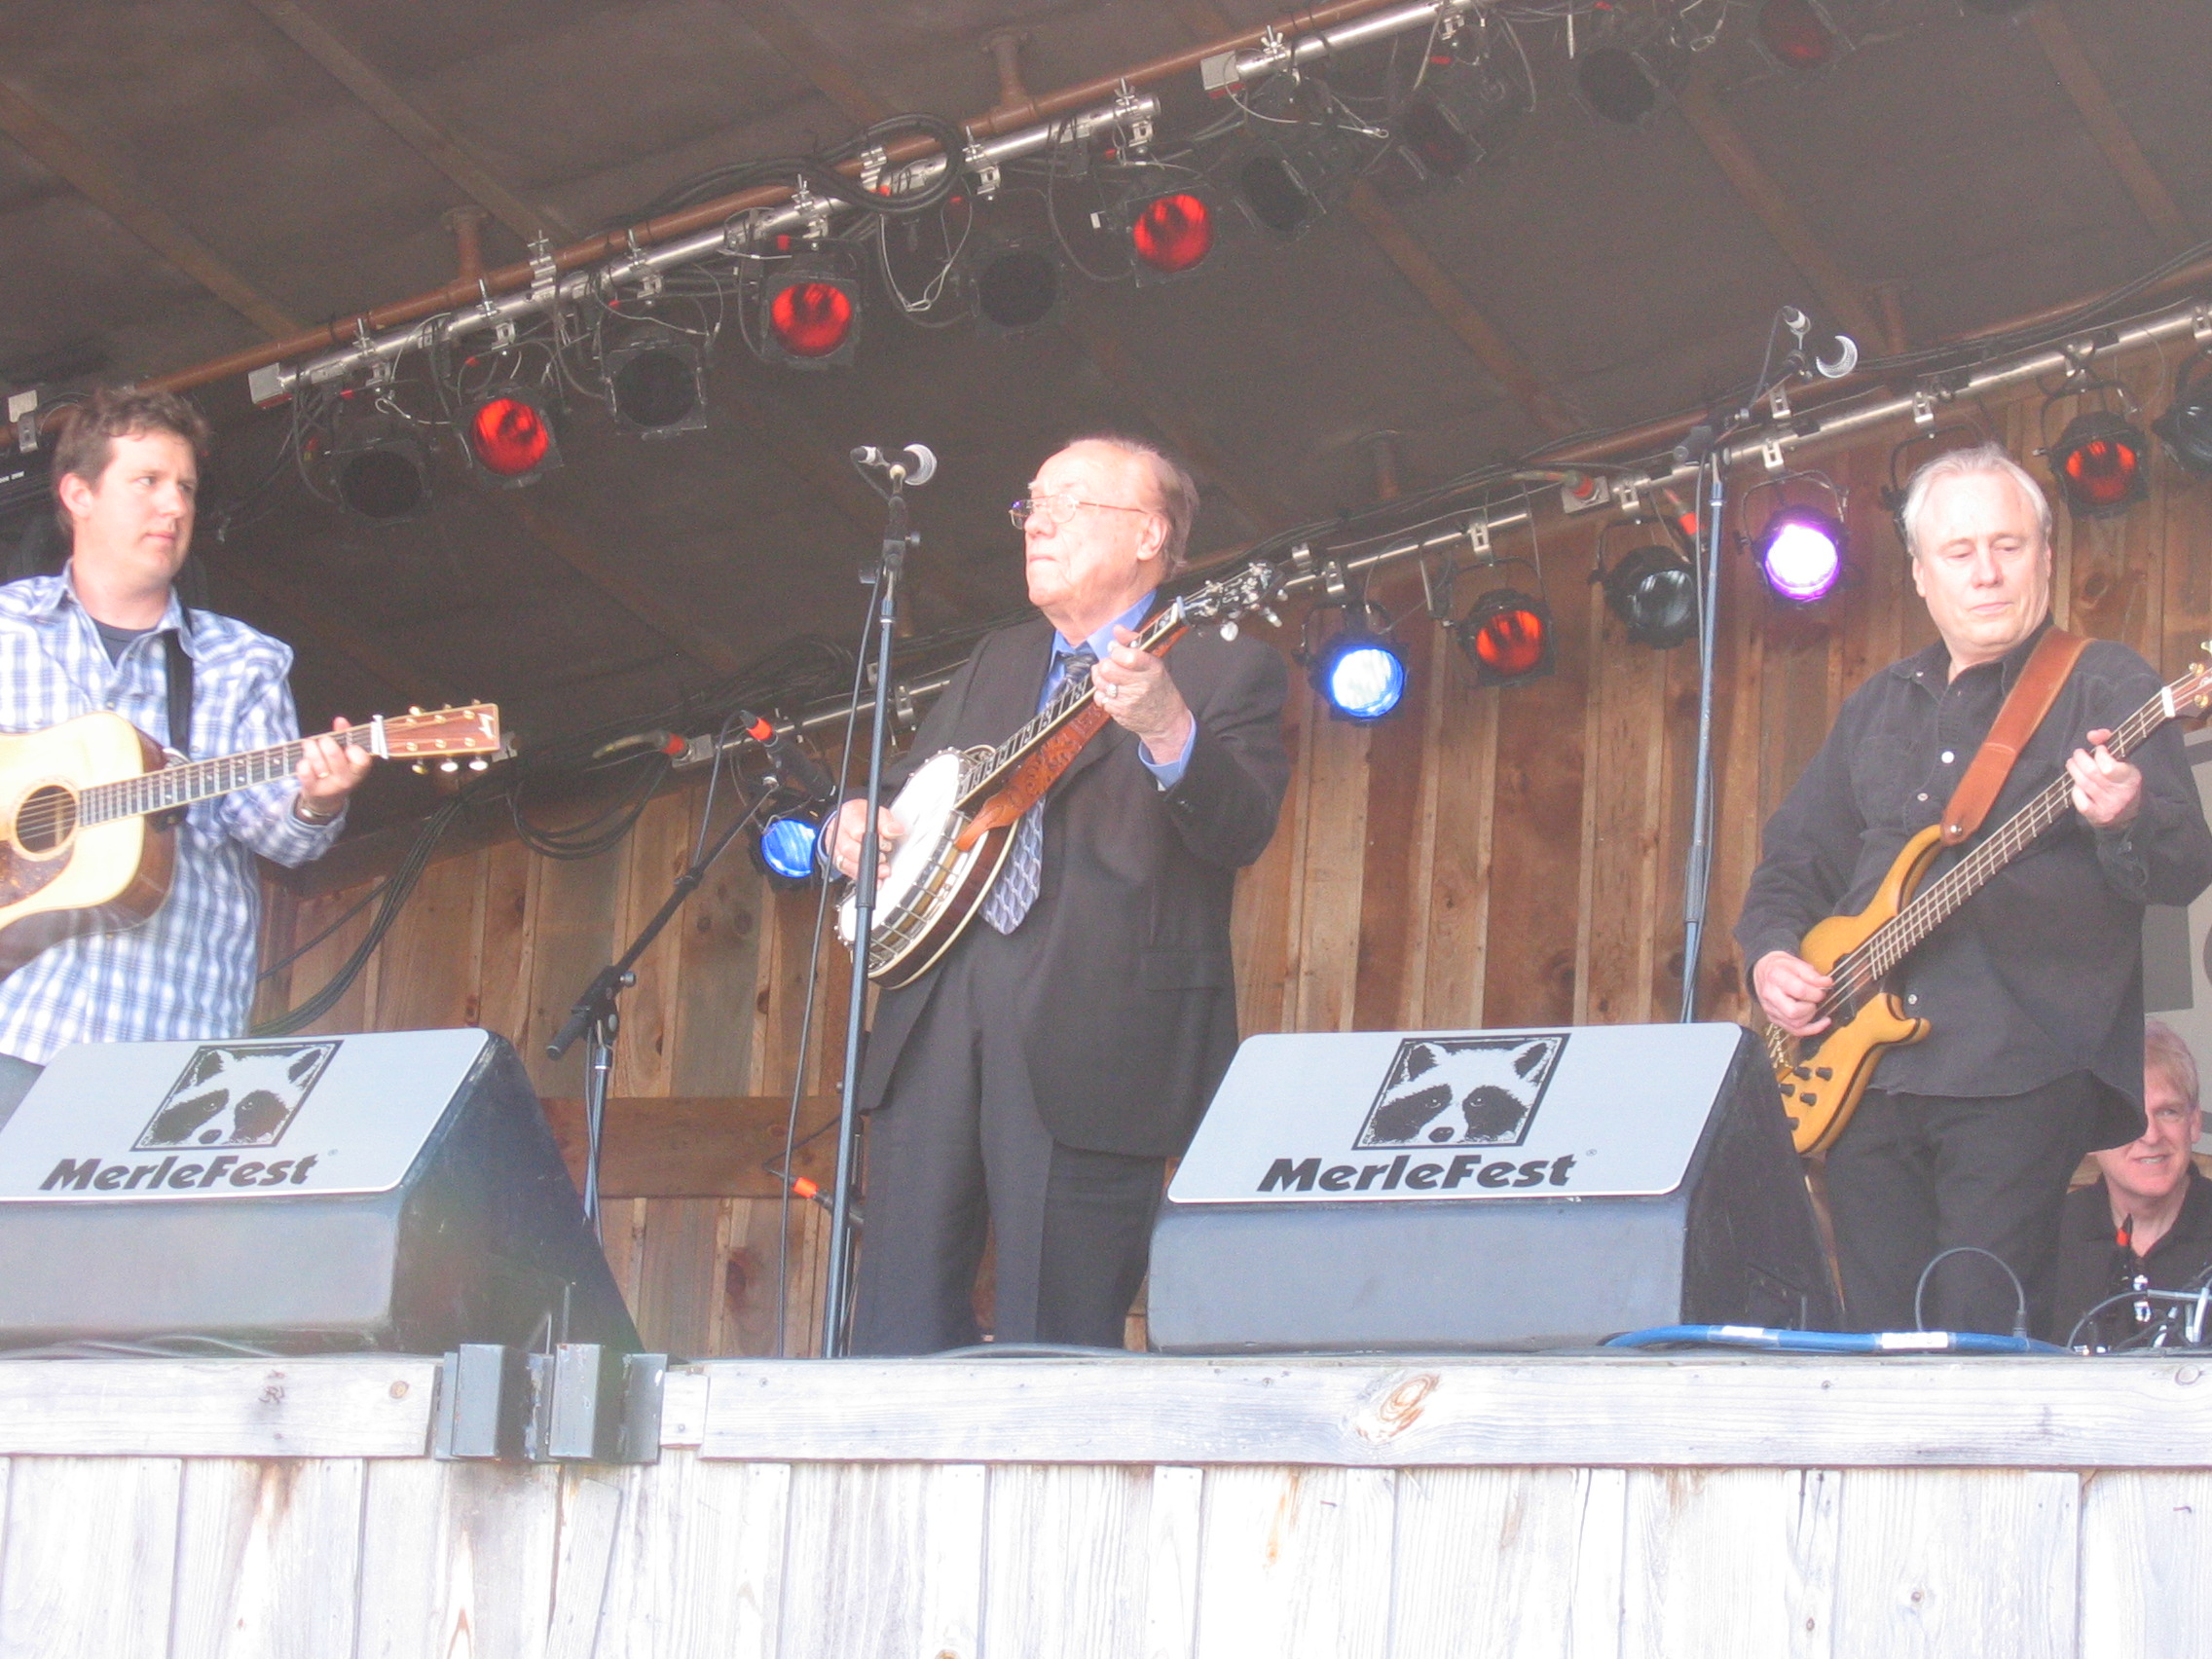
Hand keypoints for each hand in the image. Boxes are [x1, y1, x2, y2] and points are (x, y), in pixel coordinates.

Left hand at [295, 717, 373, 817]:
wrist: (326, 799)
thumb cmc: (337, 770)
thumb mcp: (346, 756)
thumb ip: (345, 736)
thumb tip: (340, 720)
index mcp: (358, 771)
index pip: (362, 760)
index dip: (354, 750)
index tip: (349, 747)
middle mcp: (346, 780)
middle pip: (334, 756)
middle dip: (326, 742)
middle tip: (323, 739)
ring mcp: (329, 786)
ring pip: (317, 761)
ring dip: (310, 748)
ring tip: (309, 744)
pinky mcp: (312, 789)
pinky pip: (304, 771)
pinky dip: (302, 762)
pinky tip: (304, 761)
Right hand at [828, 798, 903, 881]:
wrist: (848, 818)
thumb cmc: (862, 815)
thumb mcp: (877, 813)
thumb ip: (887, 822)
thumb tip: (895, 831)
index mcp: (848, 816)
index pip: (857, 830)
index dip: (872, 840)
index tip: (884, 844)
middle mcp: (838, 832)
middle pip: (848, 849)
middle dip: (868, 857)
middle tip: (883, 858)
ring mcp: (835, 847)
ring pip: (845, 862)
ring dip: (865, 869)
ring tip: (882, 871)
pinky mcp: (837, 860)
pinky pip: (847, 871)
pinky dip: (861, 876)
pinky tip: (874, 879)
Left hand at [1093, 626, 1193, 764]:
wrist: (1166, 719)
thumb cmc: (1159, 688)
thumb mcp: (1154, 663)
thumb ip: (1133, 643)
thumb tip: (1117, 629)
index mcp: (1151, 668)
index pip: (1126, 655)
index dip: (1115, 651)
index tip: (1116, 650)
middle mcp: (1141, 684)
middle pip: (1107, 668)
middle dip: (1105, 664)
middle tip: (1111, 665)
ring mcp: (1129, 700)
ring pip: (1100, 682)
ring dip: (1101, 678)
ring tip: (1111, 678)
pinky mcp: (1120, 712)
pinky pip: (1100, 697)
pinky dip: (1103, 693)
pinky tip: (1113, 693)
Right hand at [1753, 949, 1832, 1036]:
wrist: (1763, 971)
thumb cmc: (1780, 967)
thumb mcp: (1796, 963)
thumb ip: (1812, 974)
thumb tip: (1826, 983)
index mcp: (1776, 977)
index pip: (1799, 990)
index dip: (1816, 993)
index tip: (1822, 990)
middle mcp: (1770, 995)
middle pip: (1794, 1012)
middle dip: (1811, 1008)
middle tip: (1815, 999)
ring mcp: (1770, 1009)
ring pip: (1794, 1024)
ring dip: (1810, 1018)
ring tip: (1813, 1007)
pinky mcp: (1774, 1019)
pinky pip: (1793, 1031)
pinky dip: (1811, 1029)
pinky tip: (1821, 1023)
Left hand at [2067, 728, 2140, 829]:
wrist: (2131, 813)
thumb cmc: (2123, 781)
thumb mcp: (2123, 761)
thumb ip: (2108, 743)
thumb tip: (2092, 734)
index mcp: (2131, 778)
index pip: (2109, 766)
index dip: (2100, 754)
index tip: (2098, 750)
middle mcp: (2121, 793)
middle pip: (2092, 773)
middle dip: (2080, 759)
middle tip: (2077, 754)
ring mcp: (2109, 806)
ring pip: (2084, 784)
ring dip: (2074, 770)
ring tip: (2072, 763)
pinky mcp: (2098, 816)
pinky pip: (2081, 802)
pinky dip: (2076, 791)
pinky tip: (2077, 785)